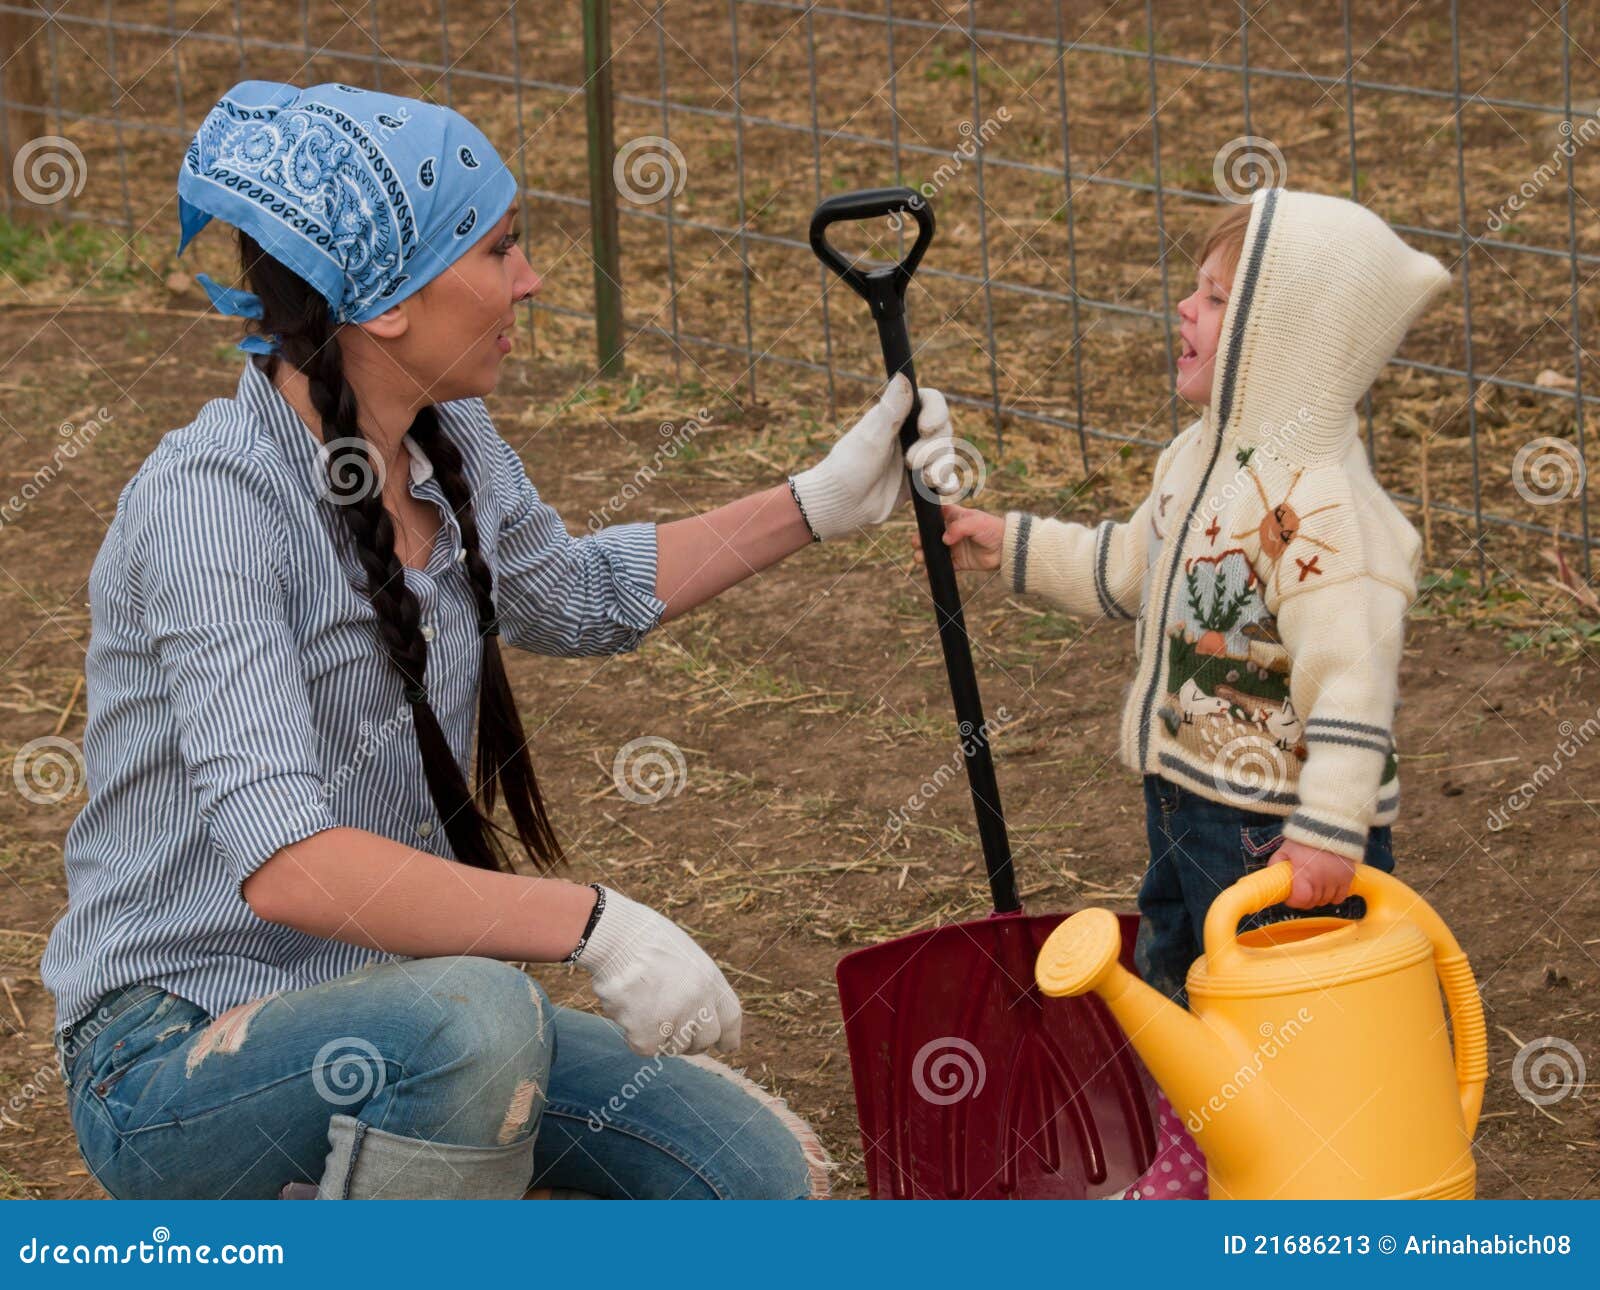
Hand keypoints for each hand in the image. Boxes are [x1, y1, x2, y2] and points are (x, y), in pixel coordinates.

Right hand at [572, 886, 742, 1056]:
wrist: (615, 938)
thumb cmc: (642, 939)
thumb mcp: (683, 955)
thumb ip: (695, 985)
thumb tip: (696, 1016)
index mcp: (709, 978)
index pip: (730, 1017)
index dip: (729, 1036)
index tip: (727, 1047)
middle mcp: (698, 1001)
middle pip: (706, 1039)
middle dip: (692, 1042)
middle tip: (672, 1032)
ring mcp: (675, 1019)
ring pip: (675, 1047)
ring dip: (661, 1036)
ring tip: (642, 1008)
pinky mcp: (648, 1035)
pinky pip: (647, 1048)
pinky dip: (635, 1036)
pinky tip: (628, 1012)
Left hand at [788, 375, 951, 539]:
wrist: (841, 506)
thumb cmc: (849, 468)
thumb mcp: (871, 437)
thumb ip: (891, 409)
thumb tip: (902, 374)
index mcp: (897, 416)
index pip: (931, 402)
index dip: (936, 413)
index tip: (925, 428)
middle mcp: (909, 434)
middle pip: (944, 430)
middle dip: (934, 448)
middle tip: (909, 462)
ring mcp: (917, 458)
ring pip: (946, 455)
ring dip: (941, 467)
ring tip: (924, 479)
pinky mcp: (919, 483)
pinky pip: (945, 480)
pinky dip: (947, 484)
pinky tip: (942, 489)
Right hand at [912, 502, 1004, 571]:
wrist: (1006, 548)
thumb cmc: (992, 529)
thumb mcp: (975, 522)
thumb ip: (958, 528)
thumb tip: (944, 539)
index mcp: (953, 516)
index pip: (935, 515)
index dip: (926, 519)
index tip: (921, 524)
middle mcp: (951, 531)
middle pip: (929, 535)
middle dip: (920, 539)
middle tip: (918, 543)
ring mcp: (953, 547)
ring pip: (933, 551)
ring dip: (924, 554)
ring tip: (921, 558)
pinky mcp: (958, 561)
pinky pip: (943, 566)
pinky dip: (934, 569)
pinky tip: (928, 571)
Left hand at [1272, 841, 1356, 908]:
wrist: (1329, 826)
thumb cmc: (1304, 839)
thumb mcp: (1285, 849)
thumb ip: (1276, 863)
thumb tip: (1271, 877)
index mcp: (1304, 872)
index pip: (1301, 899)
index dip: (1294, 902)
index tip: (1290, 898)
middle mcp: (1322, 878)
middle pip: (1313, 902)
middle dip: (1304, 900)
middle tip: (1300, 892)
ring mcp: (1336, 878)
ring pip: (1326, 901)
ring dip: (1318, 898)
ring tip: (1313, 888)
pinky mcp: (1347, 877)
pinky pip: (1340, 897)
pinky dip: (1333, 897)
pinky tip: (1327, 889)